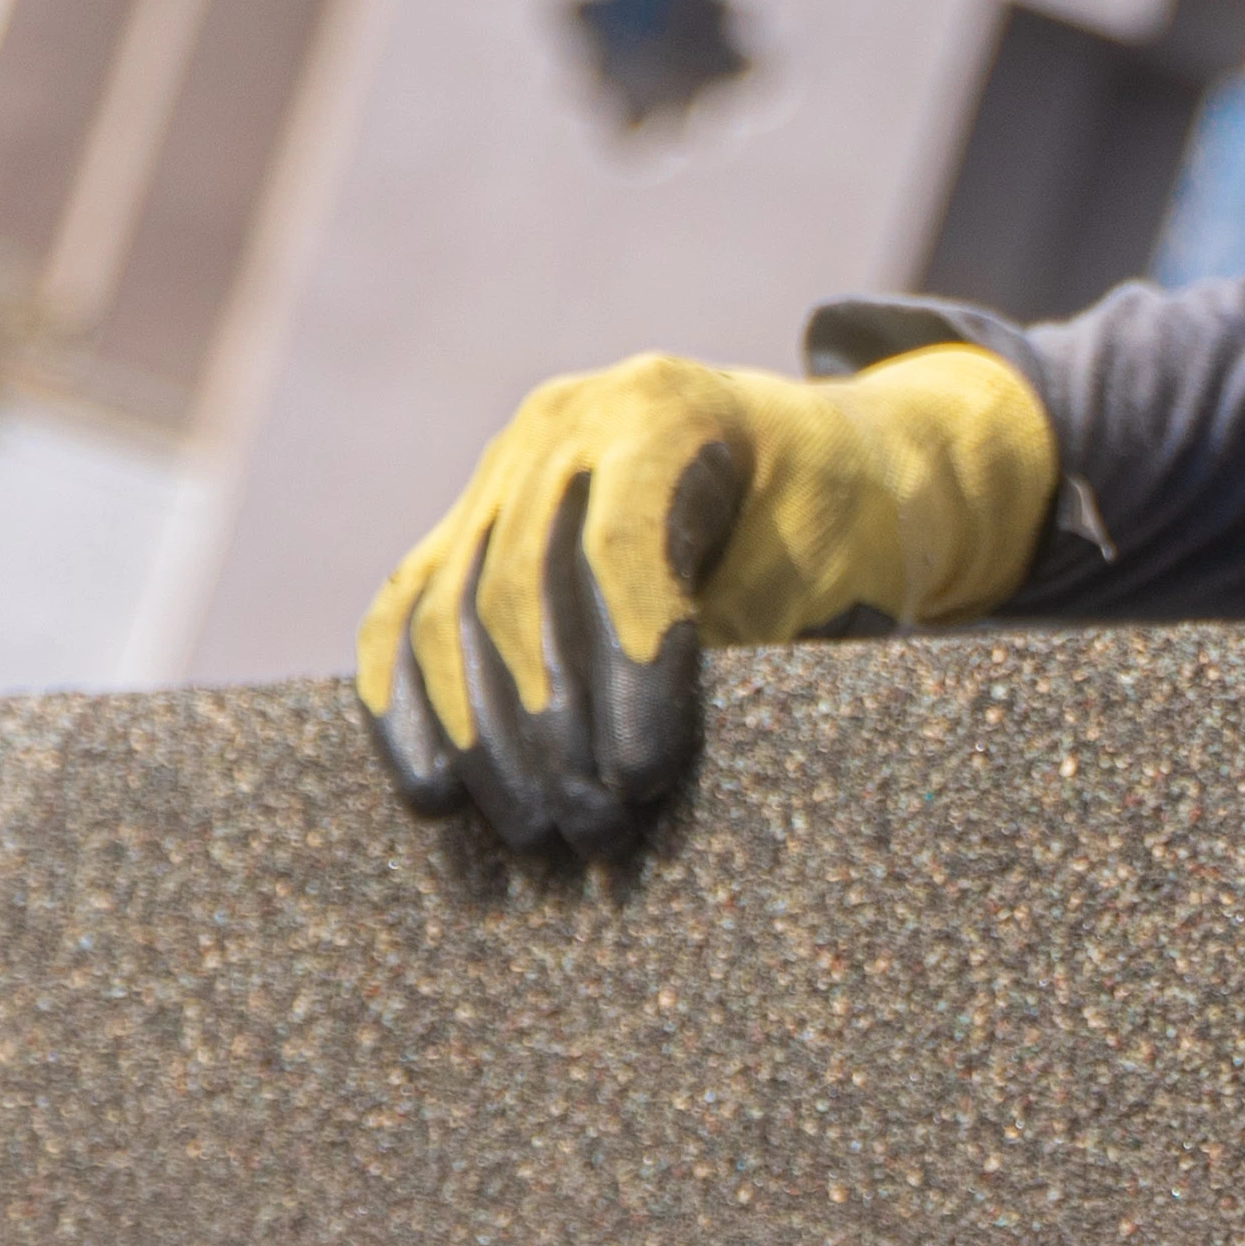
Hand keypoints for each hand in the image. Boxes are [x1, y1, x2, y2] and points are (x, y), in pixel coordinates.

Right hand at [357, 343, 1057, 854]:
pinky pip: (407, 612)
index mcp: (663, 412)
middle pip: (519, 584)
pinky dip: (408, 704)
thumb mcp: (817, 568)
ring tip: (536, 834)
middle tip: (592, 830)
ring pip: (451, 608)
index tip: (646, 775)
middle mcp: (563, 421)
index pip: (617, 547)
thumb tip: (636, 762)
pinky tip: (431, 790)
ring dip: (485, 739)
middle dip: (550, 728)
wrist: (816, 459)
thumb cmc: (837, 523)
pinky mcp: (465, 521)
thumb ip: (735, 639)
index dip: (626, 669)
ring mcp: (502, 467)